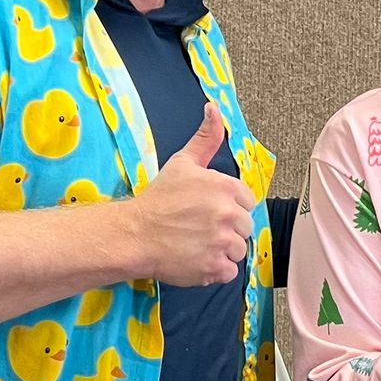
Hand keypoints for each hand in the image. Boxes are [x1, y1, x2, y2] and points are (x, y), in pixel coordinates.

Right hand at [123, 104, 254, 287]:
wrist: (134, 234)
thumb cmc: (158, 199)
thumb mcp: (183, 162)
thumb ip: (206, 138)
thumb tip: (213, 108)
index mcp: (225, 187)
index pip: (246, 202)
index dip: (228, 208)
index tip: (207, 212)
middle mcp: (228, 214)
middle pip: (245, 228)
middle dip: (227, 230)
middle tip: (200, 229)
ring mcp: (222, 242)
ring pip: (239, 251)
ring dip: (222, 251)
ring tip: (197, 244)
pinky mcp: (215, 267)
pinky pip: (229, 272)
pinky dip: (215, 270)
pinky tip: (196, 259)